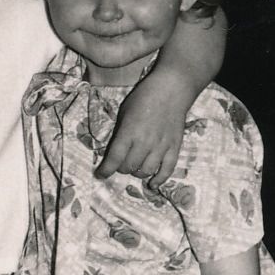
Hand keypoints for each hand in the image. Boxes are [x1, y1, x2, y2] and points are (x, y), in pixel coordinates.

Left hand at [96, 76, 186, 190]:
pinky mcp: (174, 148)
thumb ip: (120, 133)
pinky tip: (152, 184)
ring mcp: (161, 146)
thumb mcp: (124, 112)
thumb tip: (116, 151)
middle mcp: (144, 142)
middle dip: (122, 168)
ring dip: (137, 172)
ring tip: (136, 167)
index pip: (114, 158)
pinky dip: (159, 180)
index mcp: (129, 132)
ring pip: (146, 171)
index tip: (100, 175)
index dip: (105, 170)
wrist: (171, 90)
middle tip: (121, 163)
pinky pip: (167, 170)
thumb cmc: (144, 97)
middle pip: (129, 167)